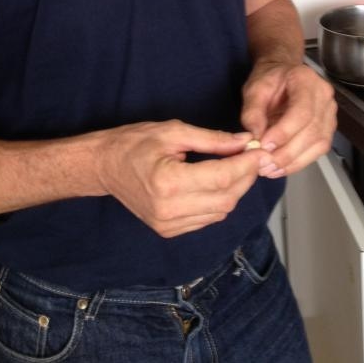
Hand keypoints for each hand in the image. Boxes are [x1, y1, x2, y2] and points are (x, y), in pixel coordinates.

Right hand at [95, 120, 264, 237]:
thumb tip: (244, 141)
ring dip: (235, 190)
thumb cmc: (134, 143)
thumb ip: (212, 140)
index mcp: (169, 182)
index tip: (259, 150)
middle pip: (226, 198)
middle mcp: (170, 210)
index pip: (222, 178)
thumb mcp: (174, 131)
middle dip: (245, 177)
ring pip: (221, 212)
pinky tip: (219, 183)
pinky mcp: (169, 231)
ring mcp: (169, 224)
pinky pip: (207, 219)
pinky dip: (220, 202)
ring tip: (238, 166)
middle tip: (253, 156)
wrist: (104, 166)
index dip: (246, 164)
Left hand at [240, 62, 335, 178]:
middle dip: (287, 152)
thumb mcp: (254, 89)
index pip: (302, 111)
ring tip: (270, 169)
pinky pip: (318, 150)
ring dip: (293, 161)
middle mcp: (324, 96)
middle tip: (264, 163)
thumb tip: (256, 136)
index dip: (284, 131)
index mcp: (306, 80)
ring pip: (318, 143)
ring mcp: (330, 113)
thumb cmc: (269, 80)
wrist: (282, 74)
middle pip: (312, 130)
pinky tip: (281, 167)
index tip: (264, 145)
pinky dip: (299, 162)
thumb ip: (253, 111)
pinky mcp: (328, 128)